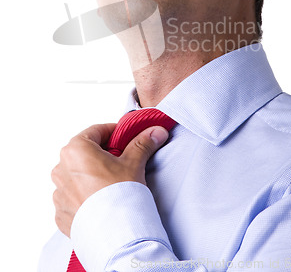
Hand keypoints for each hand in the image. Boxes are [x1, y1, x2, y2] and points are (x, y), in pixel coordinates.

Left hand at [51, 123, 168, 236]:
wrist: (115, 235)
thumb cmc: (120, 196)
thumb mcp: (134, 163)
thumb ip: (143, 143)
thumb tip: (155, 132)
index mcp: (76, 149)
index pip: (97, 131)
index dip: (114, 133)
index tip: (126, 139)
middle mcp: (61, 168)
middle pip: (85, 152)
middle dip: (103, 155)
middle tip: (122, 162)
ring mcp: (59, 192)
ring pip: (78, 175)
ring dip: (92, 175)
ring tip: (112, 185)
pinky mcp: (61, 213)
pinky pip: (74, 197)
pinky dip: (86, 196)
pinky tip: (103, 201)